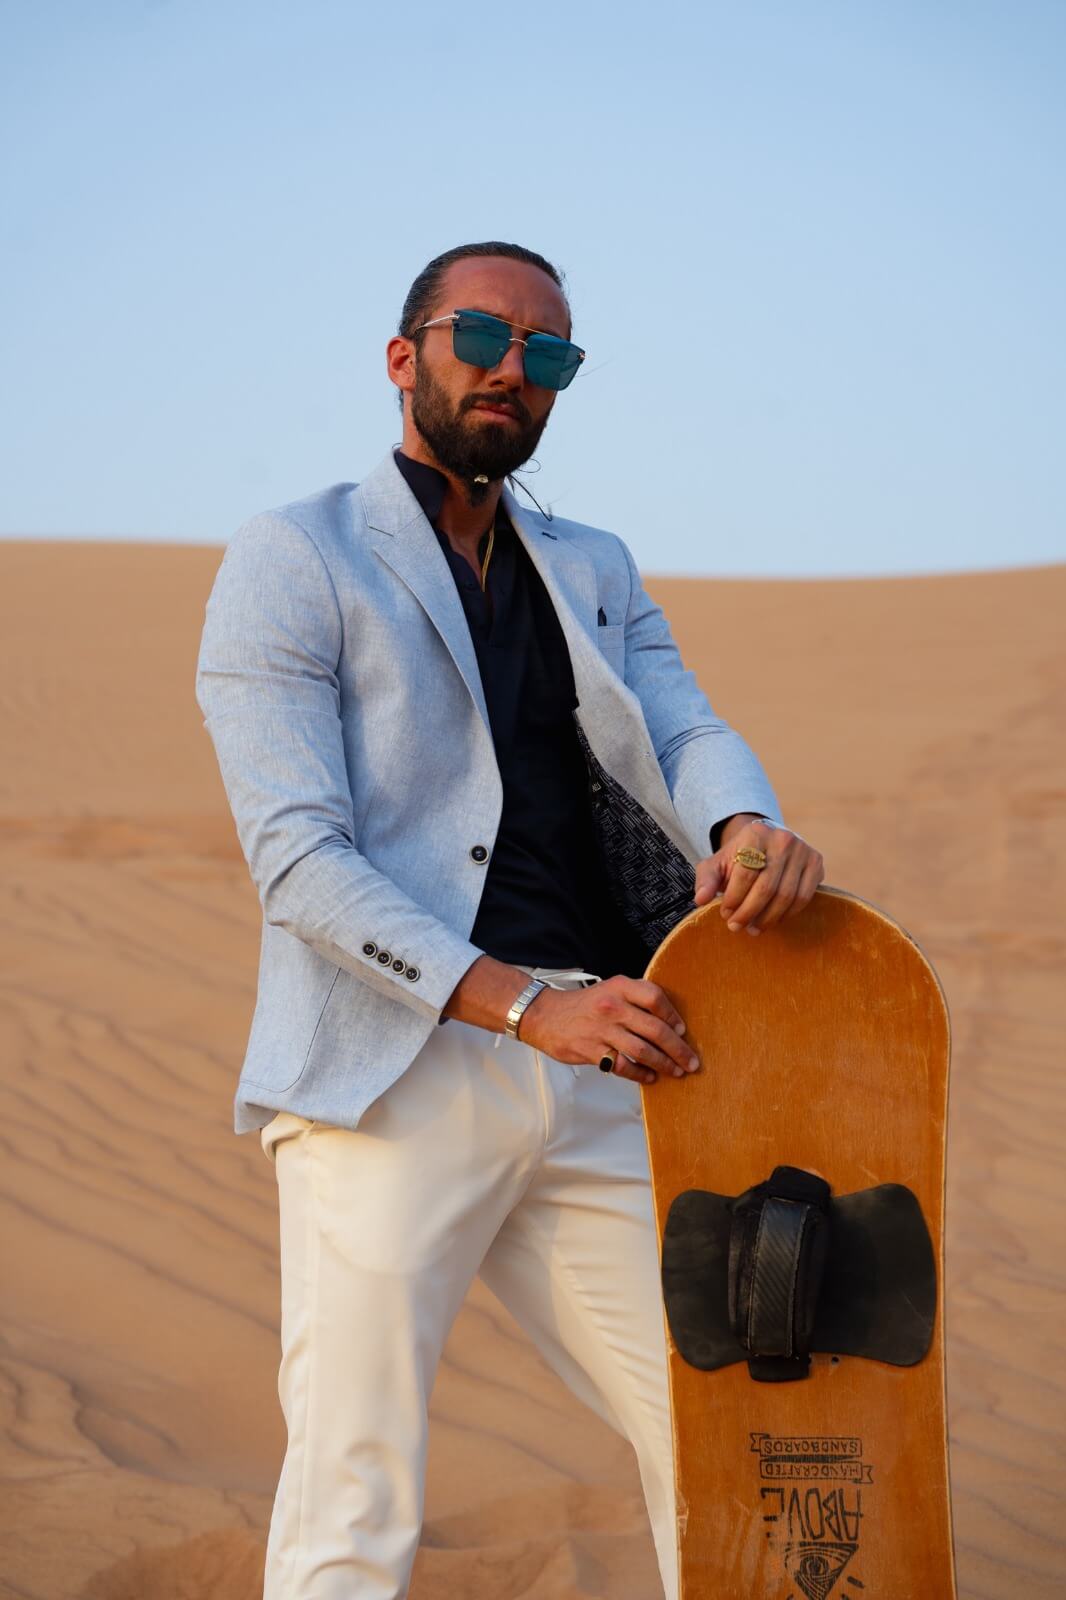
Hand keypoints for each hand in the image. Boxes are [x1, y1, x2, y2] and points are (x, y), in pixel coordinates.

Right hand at [518, 976, 700, 1086]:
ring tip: (675, 1071)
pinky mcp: (593, 1051)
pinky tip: (650, 1077)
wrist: (545, 1016)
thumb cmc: (583, 1005)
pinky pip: (624, 1066)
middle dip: (678, 1048)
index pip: (656, 998)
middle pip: (655, 1029)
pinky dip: (641, 1074)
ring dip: (664, 1064)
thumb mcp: (610, 989)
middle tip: (690, 1060)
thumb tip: (669, 1018)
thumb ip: (636, 998)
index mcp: (619, 987)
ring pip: (643, 1050)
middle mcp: (613, 1007)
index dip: (674, 1015)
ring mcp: (603, 1030)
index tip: (683, 1030)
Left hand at [693, 815, 823, 935]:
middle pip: (766, 887)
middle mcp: (783, 839)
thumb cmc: (739, 856)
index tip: (724, 913)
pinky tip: (772, 921)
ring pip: (786, 895)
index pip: (745, 873)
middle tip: (736, 926)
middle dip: (748, 912)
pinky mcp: (817, 863)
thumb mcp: (717, 862)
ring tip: (752, 928)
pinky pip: (803, 897)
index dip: (734, 898)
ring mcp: (803, 850)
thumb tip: (701, 899)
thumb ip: (706, 879)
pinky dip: (787, 914)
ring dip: (767, 918)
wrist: (766, 842)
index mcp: (756, 834)